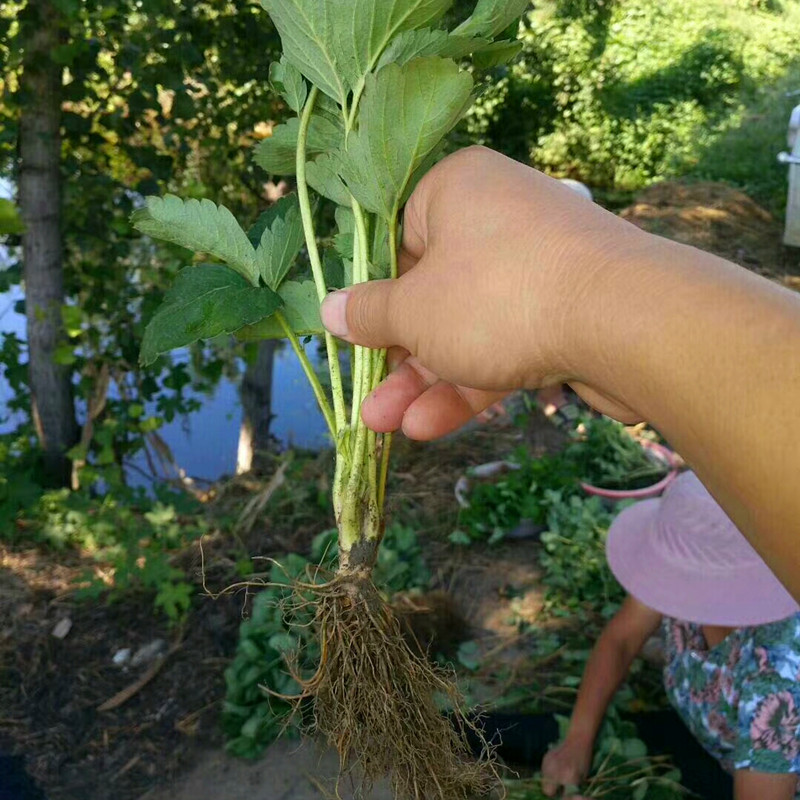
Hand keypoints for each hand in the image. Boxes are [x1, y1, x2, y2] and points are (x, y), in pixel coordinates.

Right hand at [320, 146, 645, 439]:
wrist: (626, 323)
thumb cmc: (497, 296)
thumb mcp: (414, 311)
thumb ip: (369, 313)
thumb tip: (330, 310)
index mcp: (457, 191)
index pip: (397, 237)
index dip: (371, 291)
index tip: (353, 332)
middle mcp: (497, 219)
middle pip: (431, 292)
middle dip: (396, 357)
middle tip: (368, 401)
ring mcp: (535, 268)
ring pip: (465, 327)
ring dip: (426, 381)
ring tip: (386, 426)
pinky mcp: (562, 312)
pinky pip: (504, 344)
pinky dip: (470, 383)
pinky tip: (431, 426)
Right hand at [541, 736, 592, 797]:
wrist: (578, 740)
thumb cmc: (583, 761)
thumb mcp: (581, 778)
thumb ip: (571, 789)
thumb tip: (562, 796)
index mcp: (569, 778)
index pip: (562, 797)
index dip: (563, 796)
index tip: (565, 792)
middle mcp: (556, 771)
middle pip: (548, 791)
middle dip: (553, 791)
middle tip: (560, 787)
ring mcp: (549, 764)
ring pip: (544, 782)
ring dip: (550, 781)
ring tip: (559, 775)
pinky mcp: (545, 759)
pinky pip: (544, 772)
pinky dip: (549, 773)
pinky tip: (556, 767)